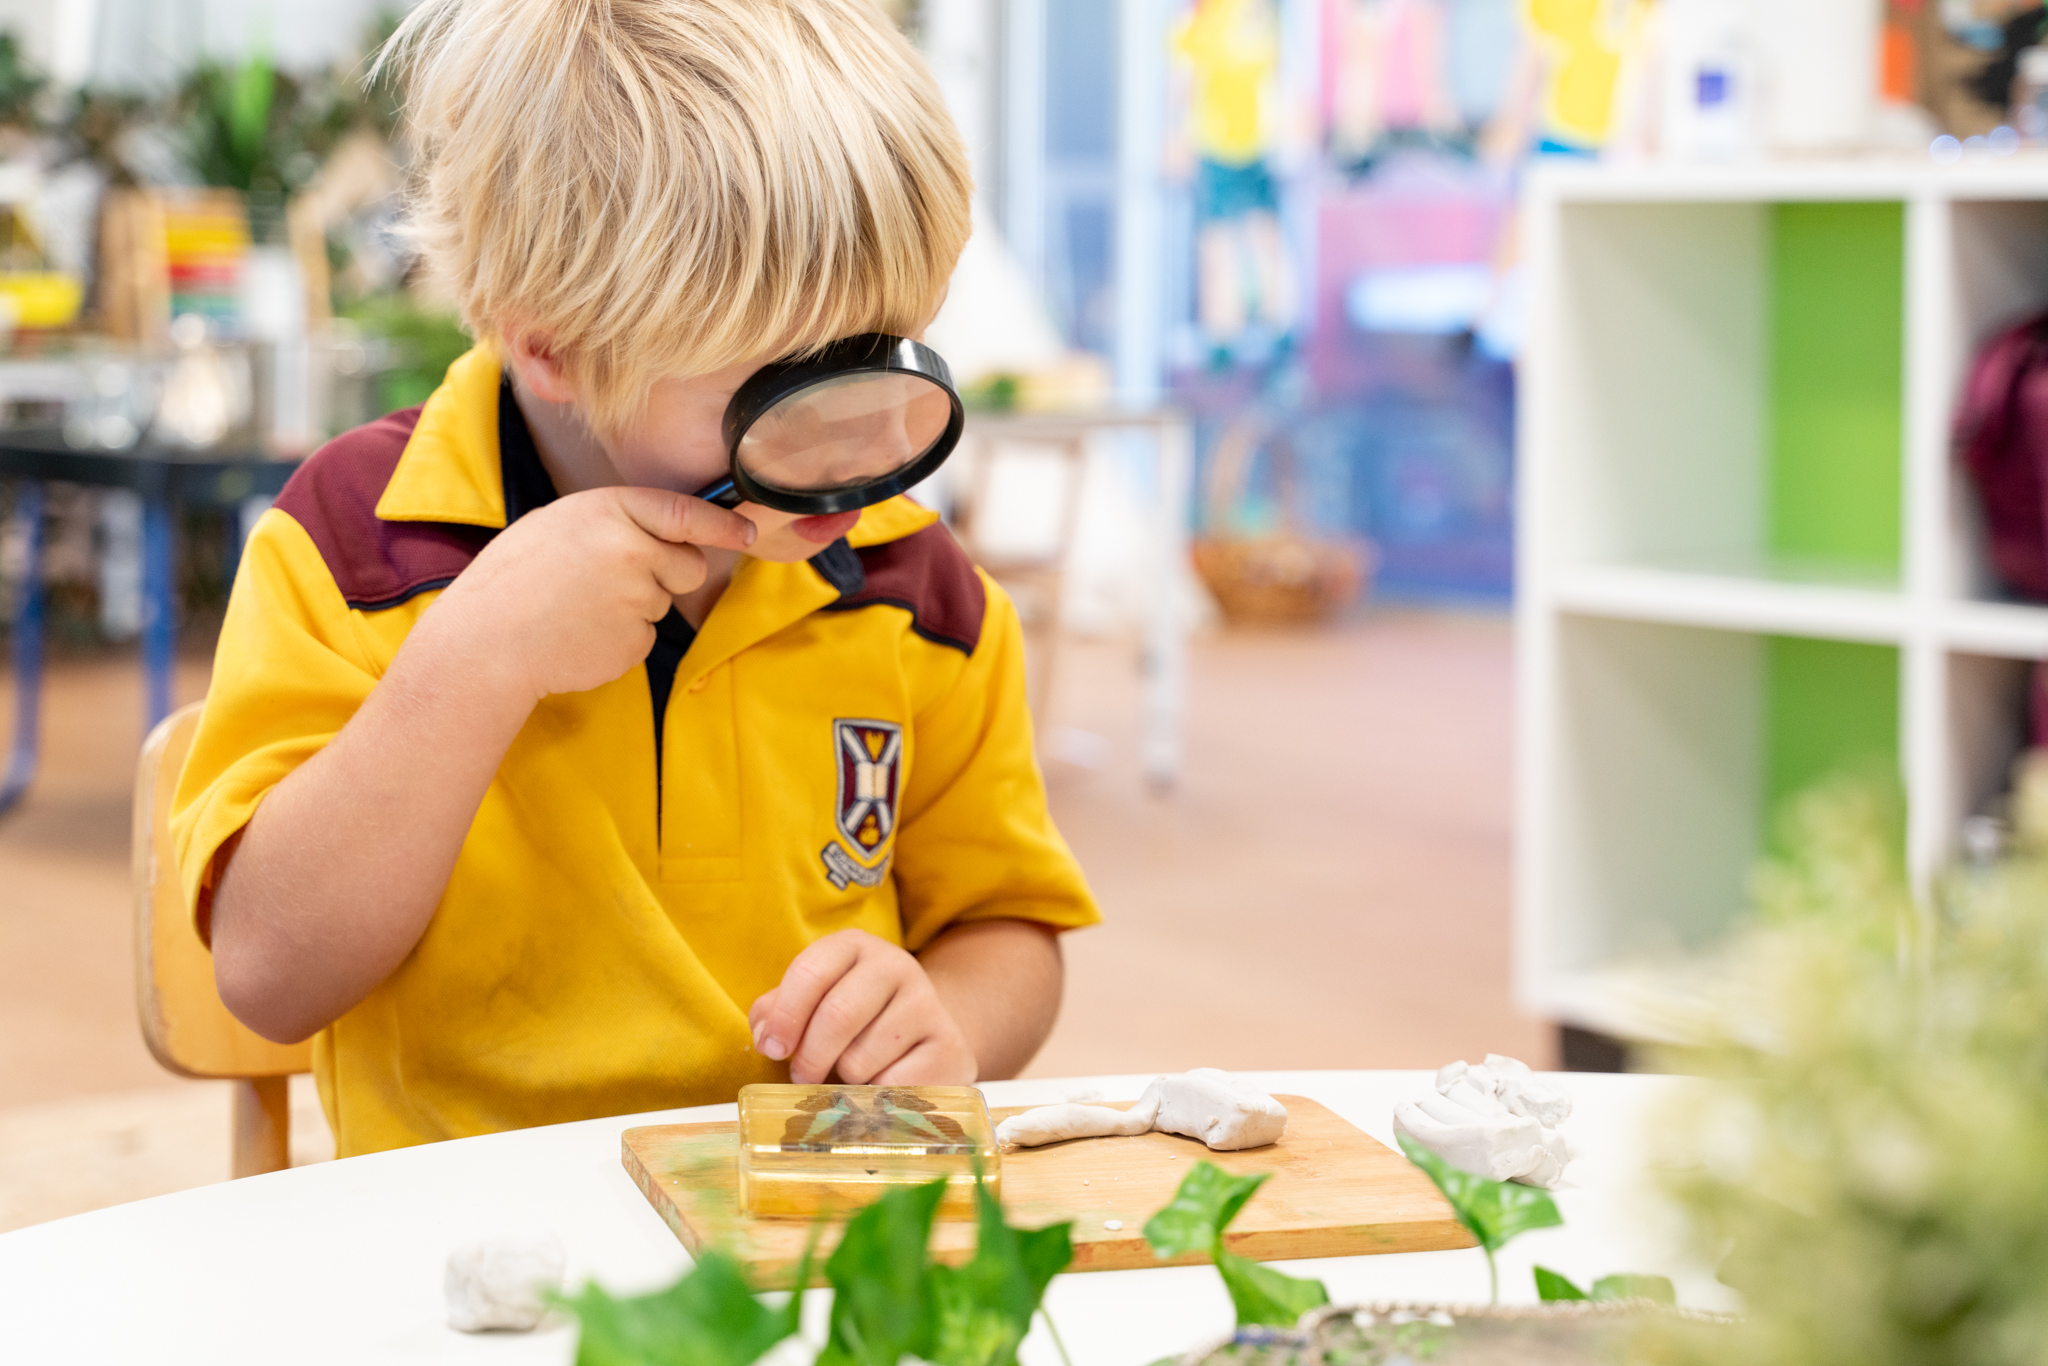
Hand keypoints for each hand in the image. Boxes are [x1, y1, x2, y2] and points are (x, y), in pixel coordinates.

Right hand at [417, 486, 755, 700]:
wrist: (484, 643)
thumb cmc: (514, 581)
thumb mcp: (559, 525)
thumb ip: (614, 524)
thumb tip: (664, 534)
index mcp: (609, 510)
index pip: (684, 512)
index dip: (722, 525)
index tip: (748, 531)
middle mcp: (632, 550)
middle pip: (689, 565)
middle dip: (669, 574)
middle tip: (614, 583)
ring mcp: (637, 598)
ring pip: (661, 603)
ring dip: (633, 608)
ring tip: (577, 609)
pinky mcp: (636, 642)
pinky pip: (644, 636)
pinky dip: (619, 639)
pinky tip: (580, 635)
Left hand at [748, 929, 976, 1085]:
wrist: (925, 1032)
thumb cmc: (855, 1019)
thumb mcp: (814, 1001)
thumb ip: (777, 1011)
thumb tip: (765, 1036)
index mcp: (853, 947)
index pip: (810, 972)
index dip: (784, 1017)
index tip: (772, 1049)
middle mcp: (895, 965)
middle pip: (838, 1015)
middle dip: (810, 1056)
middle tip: (801, 1076)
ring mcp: (926, 1004)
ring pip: (862, 1057)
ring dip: (845, 1078)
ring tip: (851, 1073)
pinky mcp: (948, 1046)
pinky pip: (893, 1085)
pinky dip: (876, 1096)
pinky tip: (881, 1084)